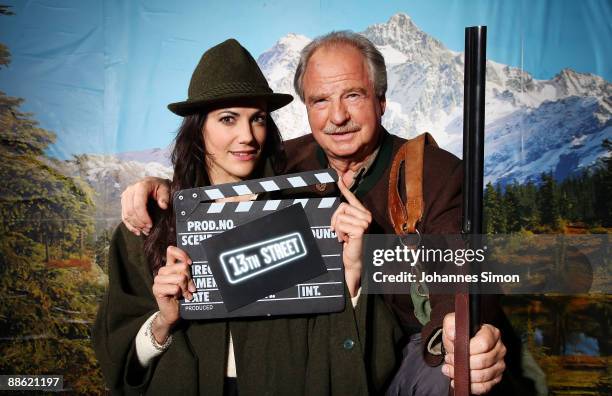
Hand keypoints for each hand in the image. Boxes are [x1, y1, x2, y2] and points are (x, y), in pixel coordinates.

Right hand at [121, 176, 170, 235]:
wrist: (153, 182)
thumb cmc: (159, 186)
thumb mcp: (165, 188)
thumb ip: (165, 197)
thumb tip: (163, 206)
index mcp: (141, 186)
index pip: (138, 205)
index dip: (143, 217)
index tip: (150, 224)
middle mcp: (130, 190)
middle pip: (130, 211)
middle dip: (139, 223)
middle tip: (148, 229)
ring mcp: (125, 196)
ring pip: (126, 214)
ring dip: (135, 225)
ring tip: (145, 230)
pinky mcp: (123, 202)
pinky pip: (123, 216)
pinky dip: (130, 225)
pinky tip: (137, 230)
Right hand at [151, 246, 194, 342]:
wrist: (174, 312)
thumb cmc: (182, 295)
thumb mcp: (187, 281)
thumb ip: (187, 271)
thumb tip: (190, 264)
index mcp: (169, 266)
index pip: (171, 250)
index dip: (182, 254)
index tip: (190, 263)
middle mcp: (162, 271)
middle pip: (182, 267)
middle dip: (190, 279)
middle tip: (190, 288)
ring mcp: (158, 280)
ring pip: (180, 278)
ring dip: (185, 288)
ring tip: (185, 294)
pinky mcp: (156, 289)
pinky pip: (175, 288)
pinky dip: (180, 294)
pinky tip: (179, 297)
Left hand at [330, 179, 371, 296]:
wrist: (355, 260)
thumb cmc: (350, 244)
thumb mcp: (345, 227)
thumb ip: (343, 216)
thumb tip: (338, 205)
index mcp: (363, 214)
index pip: (352, 198)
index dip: (344, 188)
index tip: (338, 179)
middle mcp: (366, 216)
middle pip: (342, 206)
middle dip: (335, 219)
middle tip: (339, 232)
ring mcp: (365, 222)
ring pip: (340, 216)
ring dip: (337, 228)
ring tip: (344, 237)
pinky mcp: (360, 229)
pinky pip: (340, 224)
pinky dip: (339, 233)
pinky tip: (345, 240)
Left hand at [441, 313, 505, 393]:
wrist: (460, 344)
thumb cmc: (458, 333)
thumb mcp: (452, 323)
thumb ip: (450, 325)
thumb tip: (453, 334)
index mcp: (492, 333)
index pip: (483, 343)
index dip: (467, 349)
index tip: (453, 350)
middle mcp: (499, 348)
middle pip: (483, 361)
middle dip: (462, 363)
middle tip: (449, 360)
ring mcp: (499, 364)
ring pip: (483, 375)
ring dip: (463, 375)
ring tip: (449, 369)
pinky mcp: (496, 377)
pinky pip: (485, 387)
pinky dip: (470, 386)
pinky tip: (457, 380)